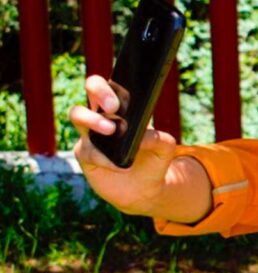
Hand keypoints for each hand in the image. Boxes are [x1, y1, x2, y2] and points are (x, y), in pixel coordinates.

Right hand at [70, 74, 179, 216]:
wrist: (144, 189)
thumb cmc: (153, 160)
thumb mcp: (165, 149)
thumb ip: (161, 140)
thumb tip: (142, 137)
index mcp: (126, 106)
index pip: (116, 84)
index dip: (116, 84)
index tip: (126, 95)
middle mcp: (104, 113)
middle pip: (91, 87)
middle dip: (100, 90)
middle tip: (114, 107)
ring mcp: (91, 132)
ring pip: (77, 114)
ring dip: (93, 120)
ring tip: (111, 129)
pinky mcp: (85, 154)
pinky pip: (89, 151)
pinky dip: (104, 158)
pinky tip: (120, 165)